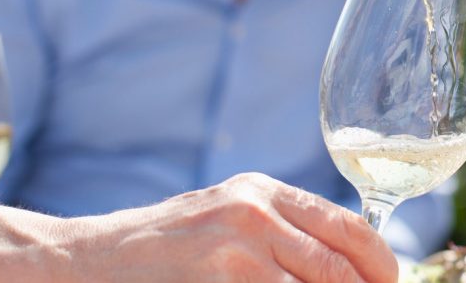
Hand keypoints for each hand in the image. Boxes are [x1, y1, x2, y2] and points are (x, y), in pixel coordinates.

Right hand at [61, 173, 396, 282]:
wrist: (84, 260)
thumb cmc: (164, 249)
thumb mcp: (227, 218)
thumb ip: (284, 231)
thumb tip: (352, 266)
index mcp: (263, 192)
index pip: (350, 227)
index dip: (381, 264)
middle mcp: (253, 212)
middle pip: (340, 268)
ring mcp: (234, 251)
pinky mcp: (218, 282)